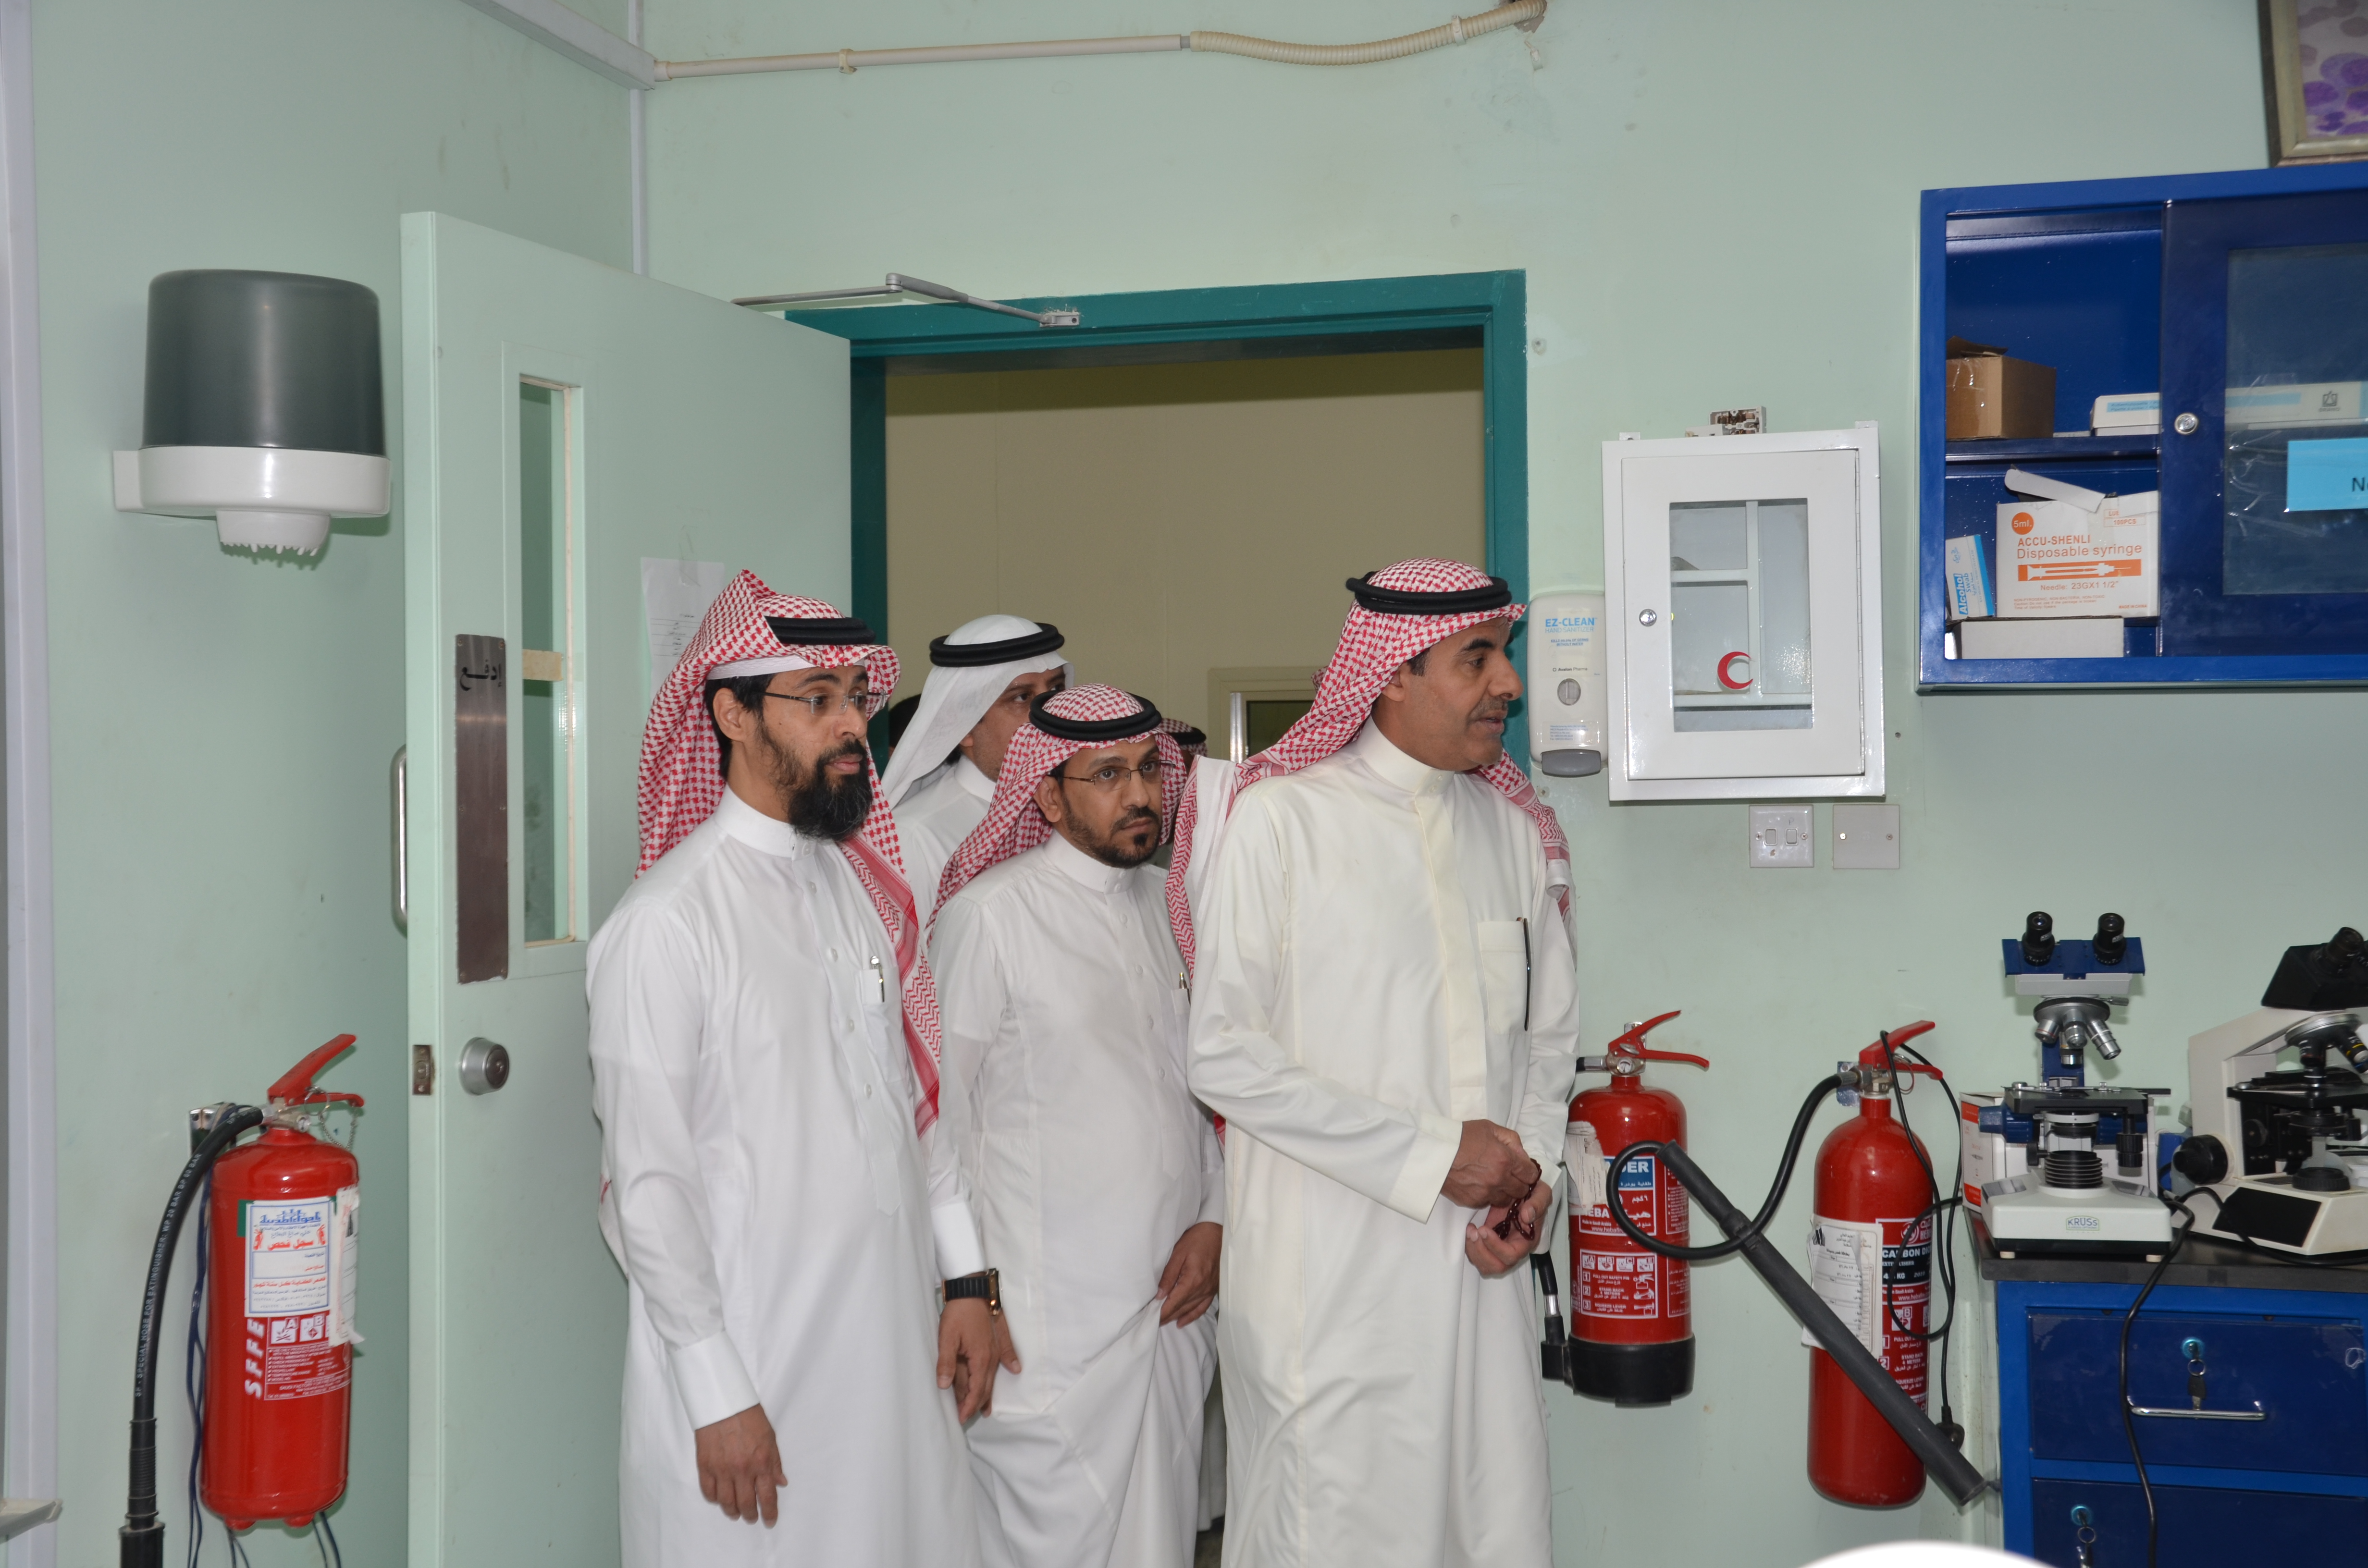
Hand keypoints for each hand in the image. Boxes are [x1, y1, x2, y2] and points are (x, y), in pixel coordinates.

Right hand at [693, 1404, 785, 1525]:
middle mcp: (742, 1470)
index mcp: (761, 1462)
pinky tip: (719, 1498)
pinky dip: (714, 1499)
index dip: (769, 1513)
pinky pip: (708, 1492)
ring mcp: (721, 1469)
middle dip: (750, 1515)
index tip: (770, 1520)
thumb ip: (775, 1463)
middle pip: (746, 1504)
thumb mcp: (770, 1437)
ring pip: (726, 1502)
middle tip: (751, 1517)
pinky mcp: (705, 1466)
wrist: (723, 1403)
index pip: (767, 1497)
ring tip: (736, 1512)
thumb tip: (781, 1482)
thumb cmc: (749, 1417)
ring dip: (732, 1511)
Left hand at [938, 1297, 1005, 1420]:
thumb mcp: (947, 1338)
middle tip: (967, 1416)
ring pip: (992, 1375)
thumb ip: (946, 1363)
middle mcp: (991, 1357)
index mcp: (979, 1359)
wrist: (972, 1289)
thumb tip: (944, 1386)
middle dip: (976, 1403)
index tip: (961, 1417)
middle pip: (985, 1386)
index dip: (968, 1406)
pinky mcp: (999, 1337)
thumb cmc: (958, 1313)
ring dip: (987, 1392)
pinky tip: (1014, 1370)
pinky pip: (1006, 1355)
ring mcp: (997, 1347)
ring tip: (986, 1407)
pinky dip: (1009, 1363)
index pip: (975, 1390)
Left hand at [1157, 1222, 1221, 1326]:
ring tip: (1164, 1322)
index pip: (1175, 1302)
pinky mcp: (1213, 1289)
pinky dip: (1192, 1315)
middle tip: (1153, 1322)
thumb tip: (1159, 1295)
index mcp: (1193, 1280)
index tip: (1152, 1319)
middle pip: (1182, 1308)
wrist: (1217, 1233)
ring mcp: (1209, 1290)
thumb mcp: (1178, 1254)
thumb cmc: (1197, 1240)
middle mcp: (1202, 1288)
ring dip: (1177, 1316)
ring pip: (1191, 1309)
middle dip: (1167, 1316)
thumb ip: (1168, 1275)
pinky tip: (1182, 1321)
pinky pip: (1202, 1307)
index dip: (1163, 1312)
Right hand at [1443, 1120, 1541, 1208]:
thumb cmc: (1460, 1137)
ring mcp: (1485, 1193)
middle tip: (1509, 1175)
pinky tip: (1479, 1184)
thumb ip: (1512, 1140)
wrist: (1435, 1150)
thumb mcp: (1489, 1128)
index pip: (1531, 1174)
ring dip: (1504, 1192)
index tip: (1523, 1169)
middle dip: (1519, 1182)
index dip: (1528, 1171)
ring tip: (1493, 1181)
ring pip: (1506, 1200)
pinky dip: (1487, 1196)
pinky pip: (1488, 1202)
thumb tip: (1522, 1155)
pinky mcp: (1473, 1201)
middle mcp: (1498, 1179)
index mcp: (1505, 1159)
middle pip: (1522, 1190)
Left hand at [1465, 1179, 1552, 1276]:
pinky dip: (1469, 1247)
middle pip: (1497, 1267)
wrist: (1517, 1192)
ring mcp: (1499, 1248)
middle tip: (1474, 1232)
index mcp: (1526, 1241)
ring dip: (1473, 1251)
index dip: (1496, 1247)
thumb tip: (1527, 1216)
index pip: (1511, 1255)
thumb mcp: (1540, 1193)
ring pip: (1485, 1266)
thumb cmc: (1530, 1194)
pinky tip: (1469, 1230)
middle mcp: (1513, 1249)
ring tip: (1470, 1231)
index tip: (1484, 1229)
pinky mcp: (1488, 1244)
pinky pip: (1477, 1256)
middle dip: (1481, 1252)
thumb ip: (1538, 1203)